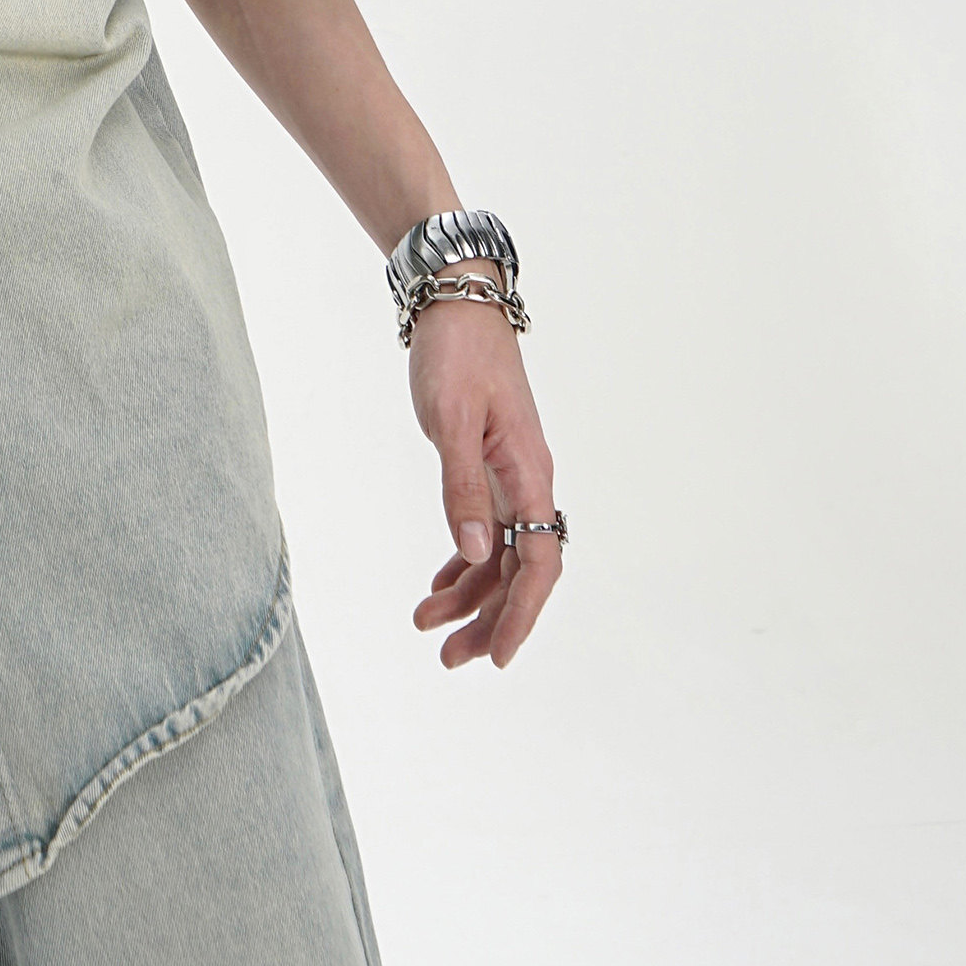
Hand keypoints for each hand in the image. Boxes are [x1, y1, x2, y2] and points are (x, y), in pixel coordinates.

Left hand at [405, 300, 563, 670]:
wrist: (457, 305)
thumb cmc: (457, 356)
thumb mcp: (452, 420)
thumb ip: (461, 488)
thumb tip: (472, 553)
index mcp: (528, 474)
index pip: (538, 563)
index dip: (521, 615)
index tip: (495, 656)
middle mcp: (527, 483)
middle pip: (519, 571)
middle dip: (489, 620)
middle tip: (447, 659)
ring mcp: (508, 477)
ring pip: (499, 556)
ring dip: (470, 597)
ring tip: (427, 628)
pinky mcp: (487, 468)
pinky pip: (484, 531)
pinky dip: (463, 563)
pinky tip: (439, 587)